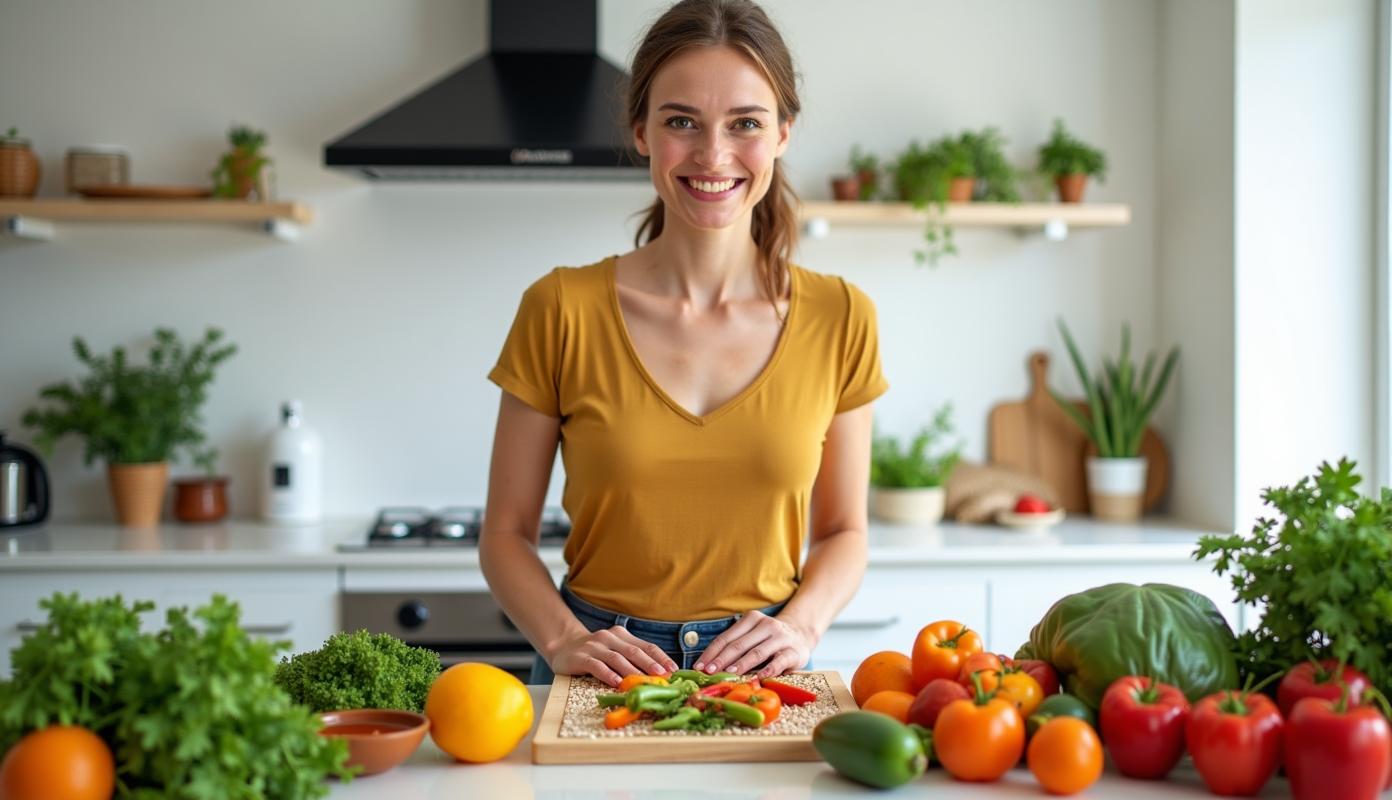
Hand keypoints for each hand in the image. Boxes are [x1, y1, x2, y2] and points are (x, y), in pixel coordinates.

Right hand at [548, 626, 678, 687]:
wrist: (563, 645)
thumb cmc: (595, 652)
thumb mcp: (615, 650)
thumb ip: (632, 658)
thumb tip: (658, 674)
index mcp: (622, 635)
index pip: (646, 646)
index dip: (661, 657)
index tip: (674, 669)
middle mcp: (609, 637)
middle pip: (634, 651)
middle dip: (650, 664)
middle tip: (663, 675)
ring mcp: (594, 646)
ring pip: (616, 658)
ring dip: (631, 670)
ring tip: (644, 680)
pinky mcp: (580, 657)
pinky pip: (596, 665)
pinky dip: (608, 674)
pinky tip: (616, 682)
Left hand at [694, 610, 815, 678]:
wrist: (801, 635)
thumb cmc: (768, 639)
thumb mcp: (752, 636)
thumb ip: (735, 646)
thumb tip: (709, 665)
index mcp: (751, 619)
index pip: (726, 637)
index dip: (711, 652)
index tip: (699, 666)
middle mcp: (766, 625)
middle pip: (739, 644)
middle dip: (722, 659)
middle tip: (709, 672)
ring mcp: (781, 638)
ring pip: (757, 652)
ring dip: (741, 664)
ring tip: (729, 674)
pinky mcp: (794, 652)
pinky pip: (779, 661)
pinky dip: (768, 670)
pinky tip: (758, 677)